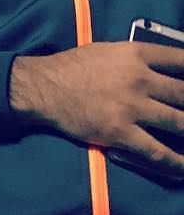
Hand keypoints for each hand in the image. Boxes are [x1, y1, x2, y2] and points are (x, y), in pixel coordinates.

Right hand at [10, 42, 183, 178]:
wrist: (44, 87)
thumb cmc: (72, 67)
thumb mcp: (105, 51)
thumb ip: (135, 59)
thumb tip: (161, 71)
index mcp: (134, 55)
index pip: (180, 60)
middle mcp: (139, 79)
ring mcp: (132, 106)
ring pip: (179, 124)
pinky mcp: (122, 132)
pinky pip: (159, 152)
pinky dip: (177, 163)